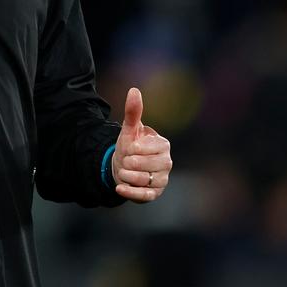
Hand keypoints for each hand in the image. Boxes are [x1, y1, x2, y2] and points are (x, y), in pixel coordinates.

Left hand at [112, 88, 171, 202]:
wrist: (124, 166)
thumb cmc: (130, 146)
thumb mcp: (129, 129)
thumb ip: (133, 112)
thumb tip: (134, 90)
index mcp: (163, 145)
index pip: (147, 148)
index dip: (133, 148)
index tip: (130, 147)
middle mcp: (166, 163)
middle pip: (144, 164)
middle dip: (127, 162)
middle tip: (125, 160)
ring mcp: (162, 179)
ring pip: (142, 179)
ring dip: (126, 175)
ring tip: (122, 171)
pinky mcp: (154, 193)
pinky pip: (144, 195)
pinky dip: (130, 192)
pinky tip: (119, 188)